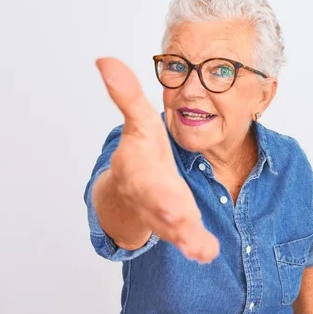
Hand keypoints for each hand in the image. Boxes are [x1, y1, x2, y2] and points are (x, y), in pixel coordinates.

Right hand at [95, 57, 219, 262]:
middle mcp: (149, 196)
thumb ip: (126, 95)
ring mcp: (163, 215)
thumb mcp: (138, 122)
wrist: (130, 191)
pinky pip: (186, 238)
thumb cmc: (139, 153)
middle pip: (158, 206)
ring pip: (173, 229)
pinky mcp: (178, 226)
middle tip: (181, 224)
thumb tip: (104, 60)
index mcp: (138, 170)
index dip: (151, 187)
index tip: (166, 196)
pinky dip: (196, 246)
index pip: (143, 178)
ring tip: (202, 250)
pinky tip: (208, 253)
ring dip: (186, 238)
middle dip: (168, 215)